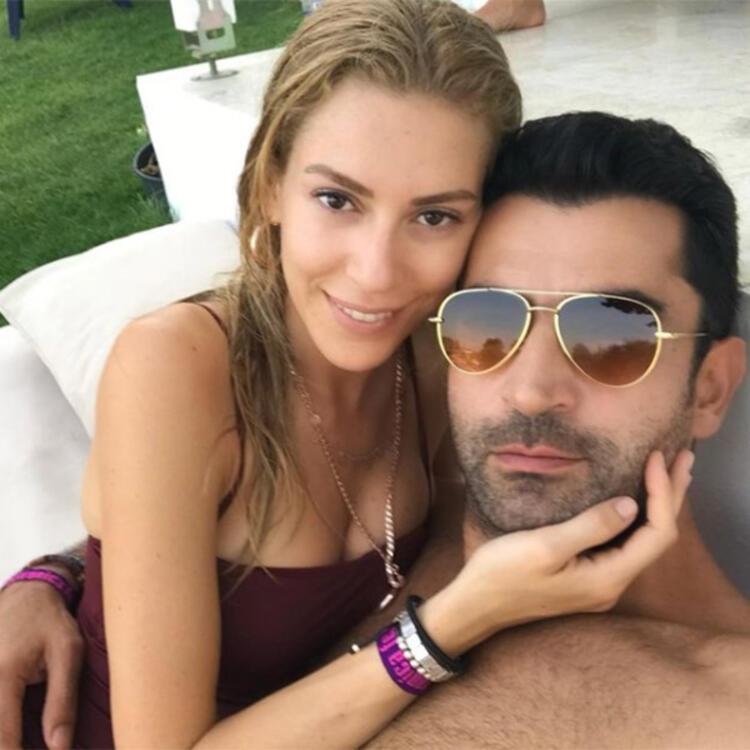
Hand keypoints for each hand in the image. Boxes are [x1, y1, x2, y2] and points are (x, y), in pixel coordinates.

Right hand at [0, 580, 83, 749]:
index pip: (3, 738)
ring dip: (6, 736)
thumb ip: (63, 701)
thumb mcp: (68, 652)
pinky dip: (2, 726)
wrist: (25, 596)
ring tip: (25, 741)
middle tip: (35, 749)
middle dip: (10, 748)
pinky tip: (12, 732)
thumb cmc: (50, 622)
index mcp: (2, 676)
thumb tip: (59, 748)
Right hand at [425, 449, 692, 651]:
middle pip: (655, 538)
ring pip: (641, 541)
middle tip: (682, 458)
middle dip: (670, 497)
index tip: (654, 457)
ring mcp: (599, 583)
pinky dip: (635, 516)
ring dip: (656, 505)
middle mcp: (611, 585)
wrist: (474, 604)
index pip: (655, 534)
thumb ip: (591, 527)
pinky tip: (633, 500)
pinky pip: (623, 544)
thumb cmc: (503, 572)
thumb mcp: (545, 546)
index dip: (662, 494)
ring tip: (665, 473)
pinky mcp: (585, 577)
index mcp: (606, 578)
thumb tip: (632, 505)